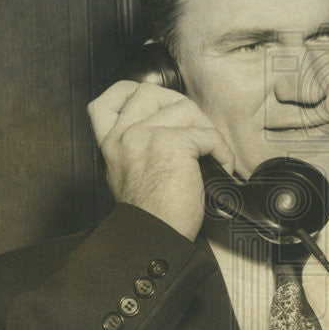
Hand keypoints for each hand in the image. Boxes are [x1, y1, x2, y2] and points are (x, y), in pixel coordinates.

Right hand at [88, 81, 234, 239]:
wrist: (154, 237)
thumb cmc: (151, 215)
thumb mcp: (127, 175)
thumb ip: (136, 148)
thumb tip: (166, 127)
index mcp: (111, 144)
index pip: (106, 102)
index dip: (129, 92)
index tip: (154, 101)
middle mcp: (124, 135)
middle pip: (150, 92)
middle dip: (180, 106)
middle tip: (196, 133)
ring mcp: (146, 136)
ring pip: (184, 108)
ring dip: (206, 129)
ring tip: (211, 154)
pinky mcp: (173, 144)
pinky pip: (207, 134)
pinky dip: (222, 149)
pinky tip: (222, 166)